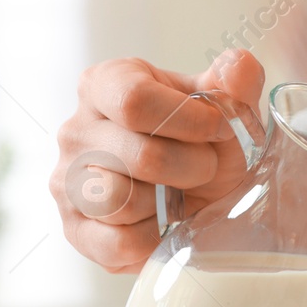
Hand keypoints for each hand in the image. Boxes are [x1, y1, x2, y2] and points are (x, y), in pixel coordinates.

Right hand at [50, 49, 264, 272]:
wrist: (197, 197)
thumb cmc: (203, 145)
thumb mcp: (224, 110)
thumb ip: (236, 83)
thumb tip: (239, 64)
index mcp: (105, 85)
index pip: (135, 100)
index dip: (191, 122)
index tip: (219, 130)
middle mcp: (75, 130)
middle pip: (142, 156)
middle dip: (195, 168)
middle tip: (207, 169)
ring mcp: (67, 181)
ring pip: (123, 201)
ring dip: (170, 205)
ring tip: (180, 196)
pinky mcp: (75, 229)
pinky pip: (117, 242)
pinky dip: (154, 239)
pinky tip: (164, 225)